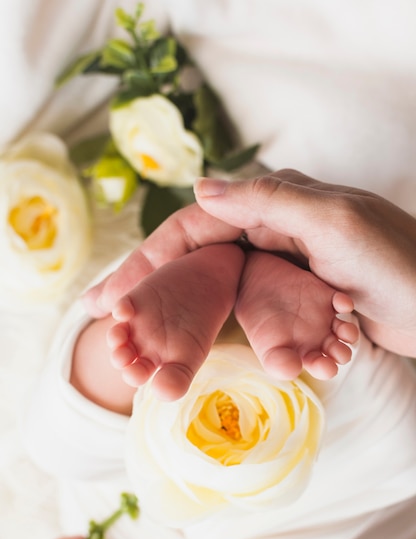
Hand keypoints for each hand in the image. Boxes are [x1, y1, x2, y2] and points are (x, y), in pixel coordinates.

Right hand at [83, 168, 415, 356]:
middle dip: (147, 287)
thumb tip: (199, 186)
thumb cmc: (396, 259)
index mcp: (272, 204)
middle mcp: (269, 231)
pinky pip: (245, 312)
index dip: (145, 260)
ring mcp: (279, 267)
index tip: (106, 295)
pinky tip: (188, 343)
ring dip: (176, 312)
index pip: (191, 228)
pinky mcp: (294, 298)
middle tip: (103, 316)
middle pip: (193, 259)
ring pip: (214, 288)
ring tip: (137, 340)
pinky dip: (218, 328)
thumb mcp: (332, 219)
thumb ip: (267, 200)